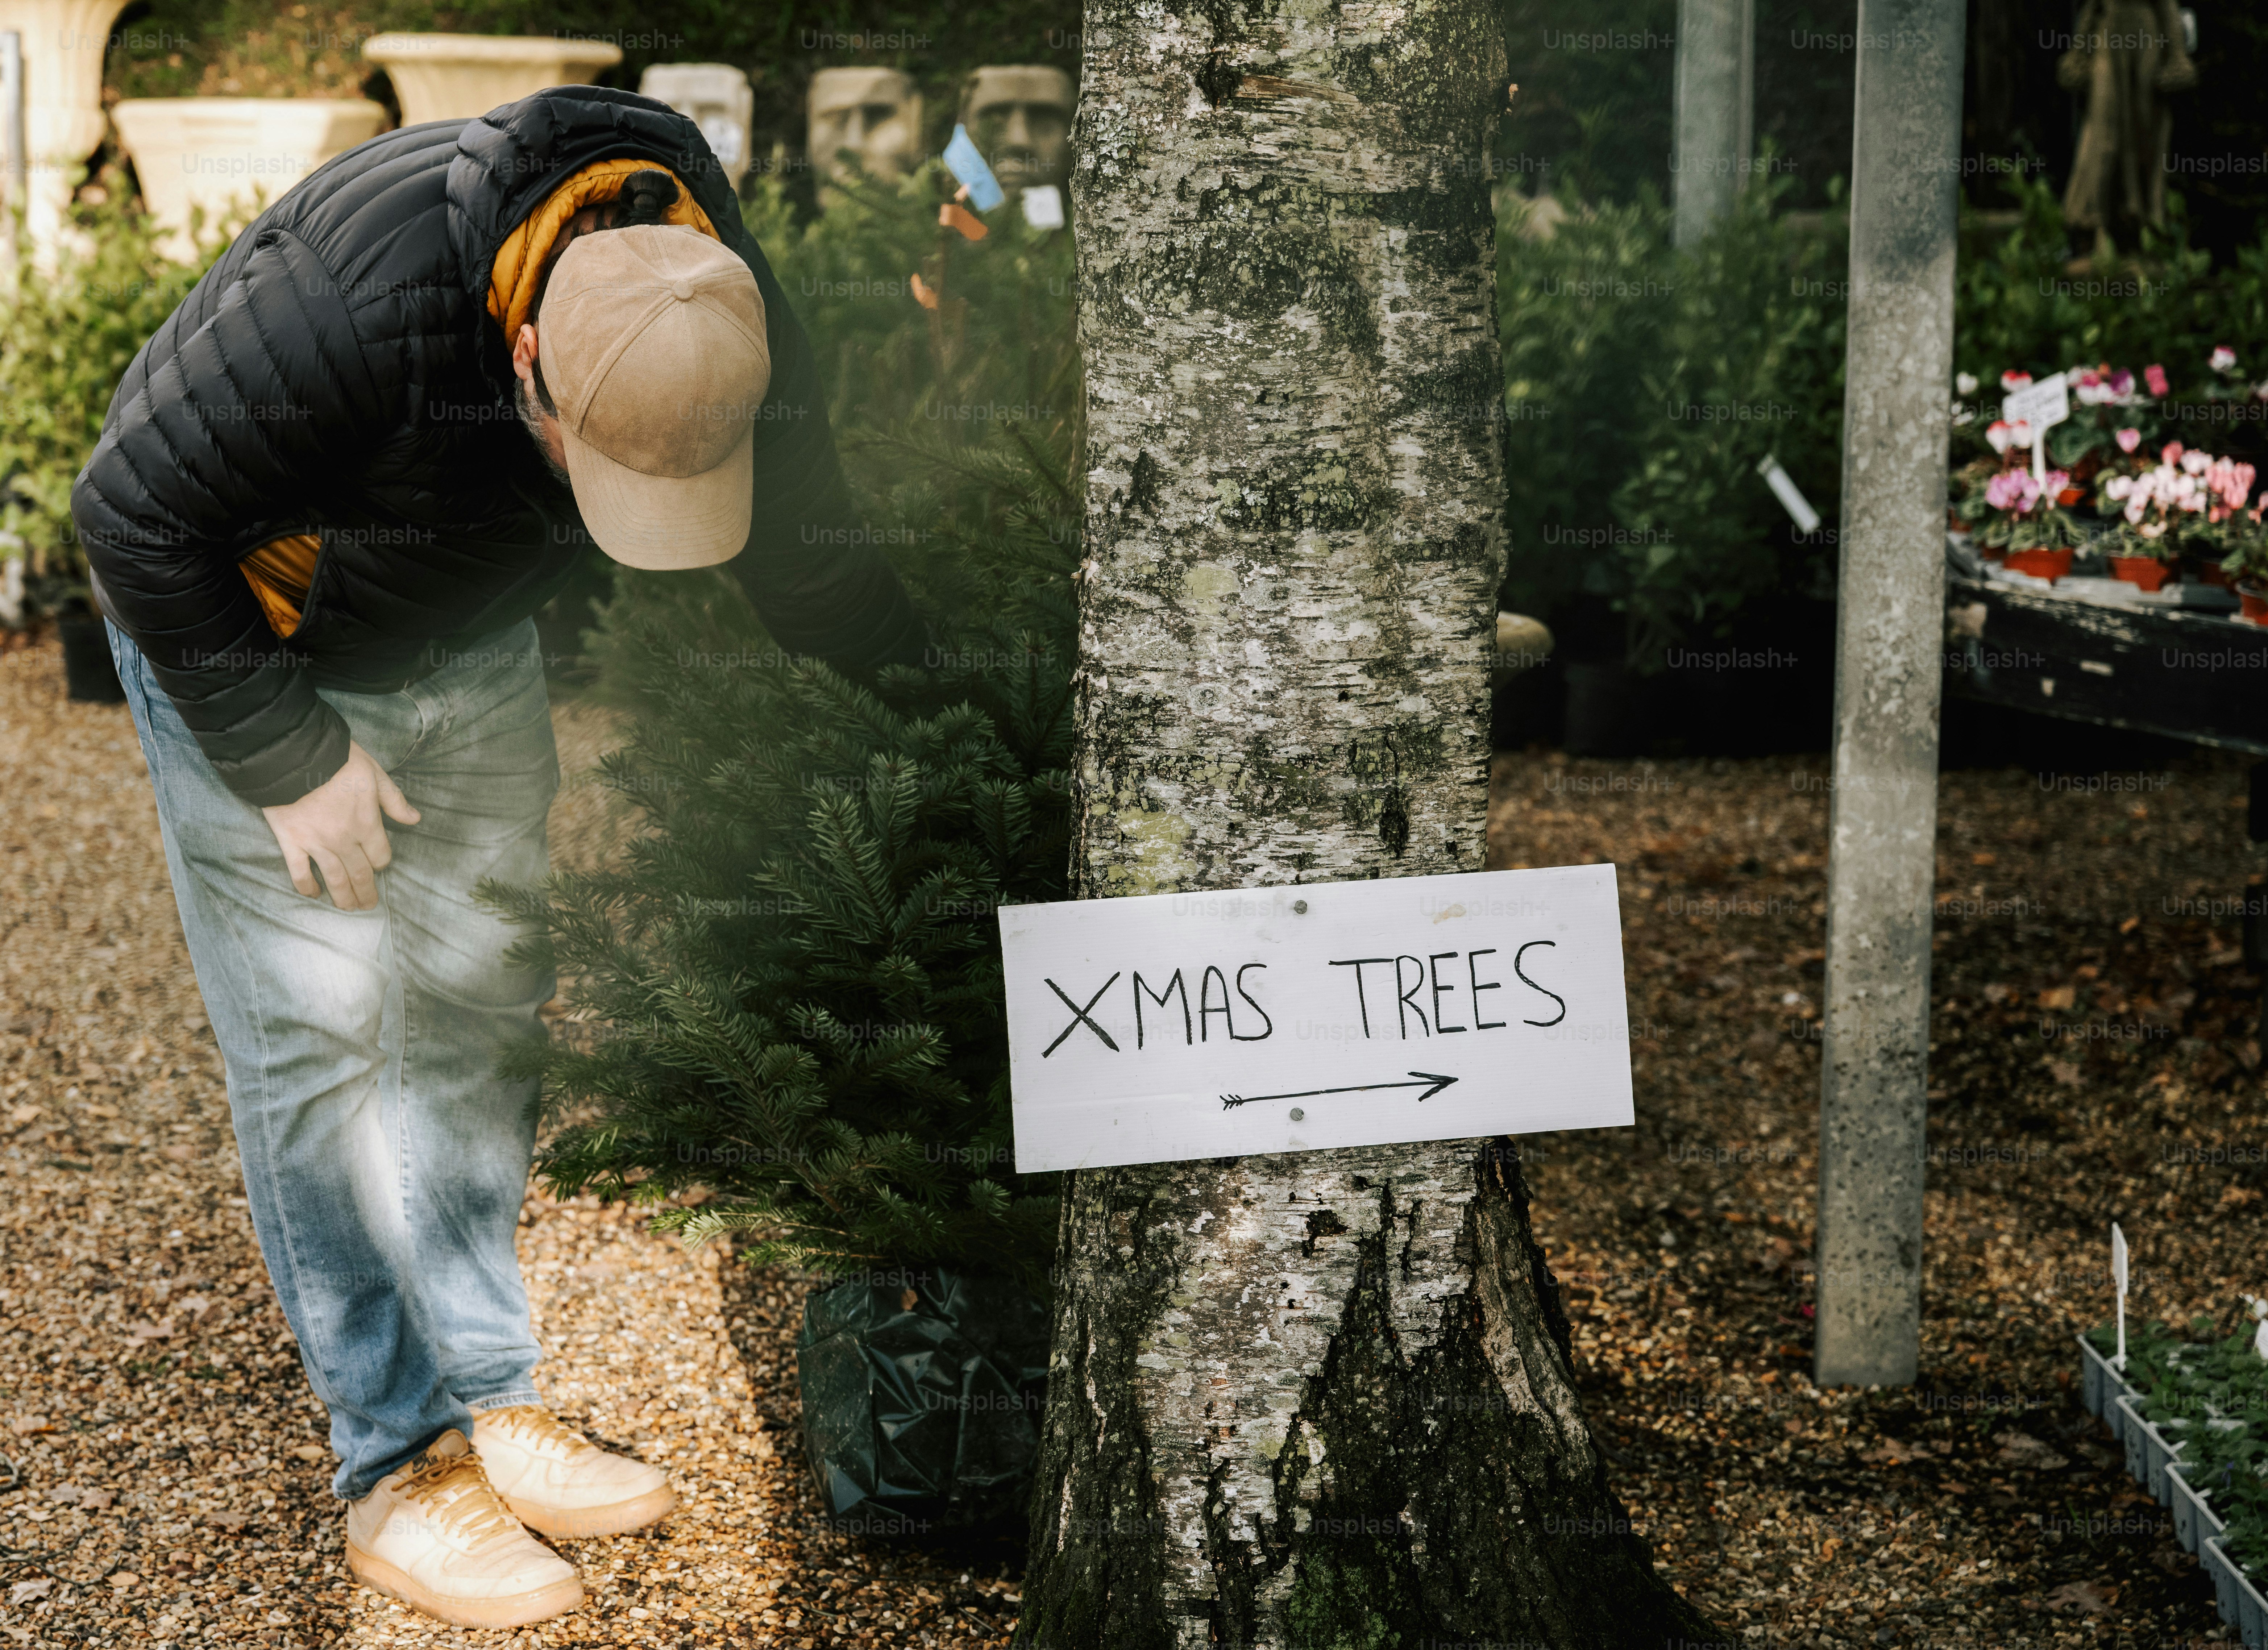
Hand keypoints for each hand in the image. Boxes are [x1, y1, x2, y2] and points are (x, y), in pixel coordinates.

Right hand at [260, 740, 419, 910]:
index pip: (380, 856)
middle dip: (366, 893)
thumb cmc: (336, 760)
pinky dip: (306, 887)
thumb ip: (394, 800)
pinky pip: (299, 872)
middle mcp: (344, 840)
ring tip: (349, 909)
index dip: (381, 862)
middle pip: (360, 875)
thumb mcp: (374, 774)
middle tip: (368, 906)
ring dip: (343, 898)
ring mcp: (316, 843)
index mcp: (366, 824)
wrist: (293, 756)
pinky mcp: (291, 842)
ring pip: (334, 879)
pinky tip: (313, 895)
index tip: (378, 865)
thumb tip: (415, 819)